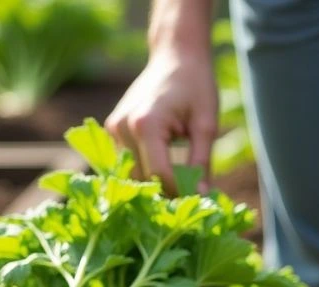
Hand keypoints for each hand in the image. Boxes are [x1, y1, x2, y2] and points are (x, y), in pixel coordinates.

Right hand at [105, 51, 217, 193]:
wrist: (175, 56)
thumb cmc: (195, 86)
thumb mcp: (206, 125)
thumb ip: (202, 162)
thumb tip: (202, 195)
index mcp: (146, 124)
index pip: (160, 174)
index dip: (181, 190)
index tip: (202, 197)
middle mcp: (122, 127)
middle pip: (143, 178)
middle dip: (168, 191)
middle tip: (194, 197)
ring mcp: (113, 129)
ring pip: (133, 174)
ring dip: (156, 184)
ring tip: (183, 185)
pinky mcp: (113, 130)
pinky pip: (127, 162)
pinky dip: (146, 171)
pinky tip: (168, 172)